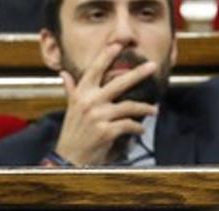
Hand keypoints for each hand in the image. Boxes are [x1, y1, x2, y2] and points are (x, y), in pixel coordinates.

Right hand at [53, 44, 159, 166]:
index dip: (106, 56)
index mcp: (81, 95)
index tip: (118, 44)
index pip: (94, 70)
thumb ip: (71, 90)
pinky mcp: (106, 132)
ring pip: (129, 106)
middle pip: (119, 82)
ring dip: (145, 108)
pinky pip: (129, 124)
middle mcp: (89, 102)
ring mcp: (98, 117)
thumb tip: (64, 75)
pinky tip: (141, 130)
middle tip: (153, 66)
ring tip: (153, 109)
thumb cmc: (72, 134)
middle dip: (138, 73)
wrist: (68, 159)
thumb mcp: (71, 109)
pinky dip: (137, 128)